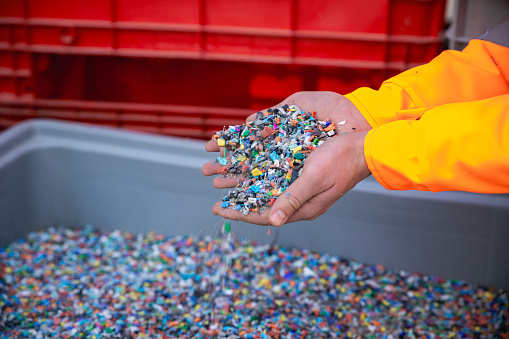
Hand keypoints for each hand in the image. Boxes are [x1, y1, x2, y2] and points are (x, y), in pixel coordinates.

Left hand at [202, 91, 371, 224]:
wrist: (363, 147)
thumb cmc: (342, 161)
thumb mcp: (315, 179)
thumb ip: (294, 199)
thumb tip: (273, 221)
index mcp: (303, 208)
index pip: (265, 215)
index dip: (240, 212)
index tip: (219, 210)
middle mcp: (298, 199)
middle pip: (261, 202)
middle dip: (237, 200)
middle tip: (215, 198)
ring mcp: (300, 186)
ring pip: (265, 188)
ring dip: (244, 185)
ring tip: (223, 181)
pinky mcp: (301, 172)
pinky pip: (274, 175)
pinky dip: (258, 172)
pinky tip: (245, 167)